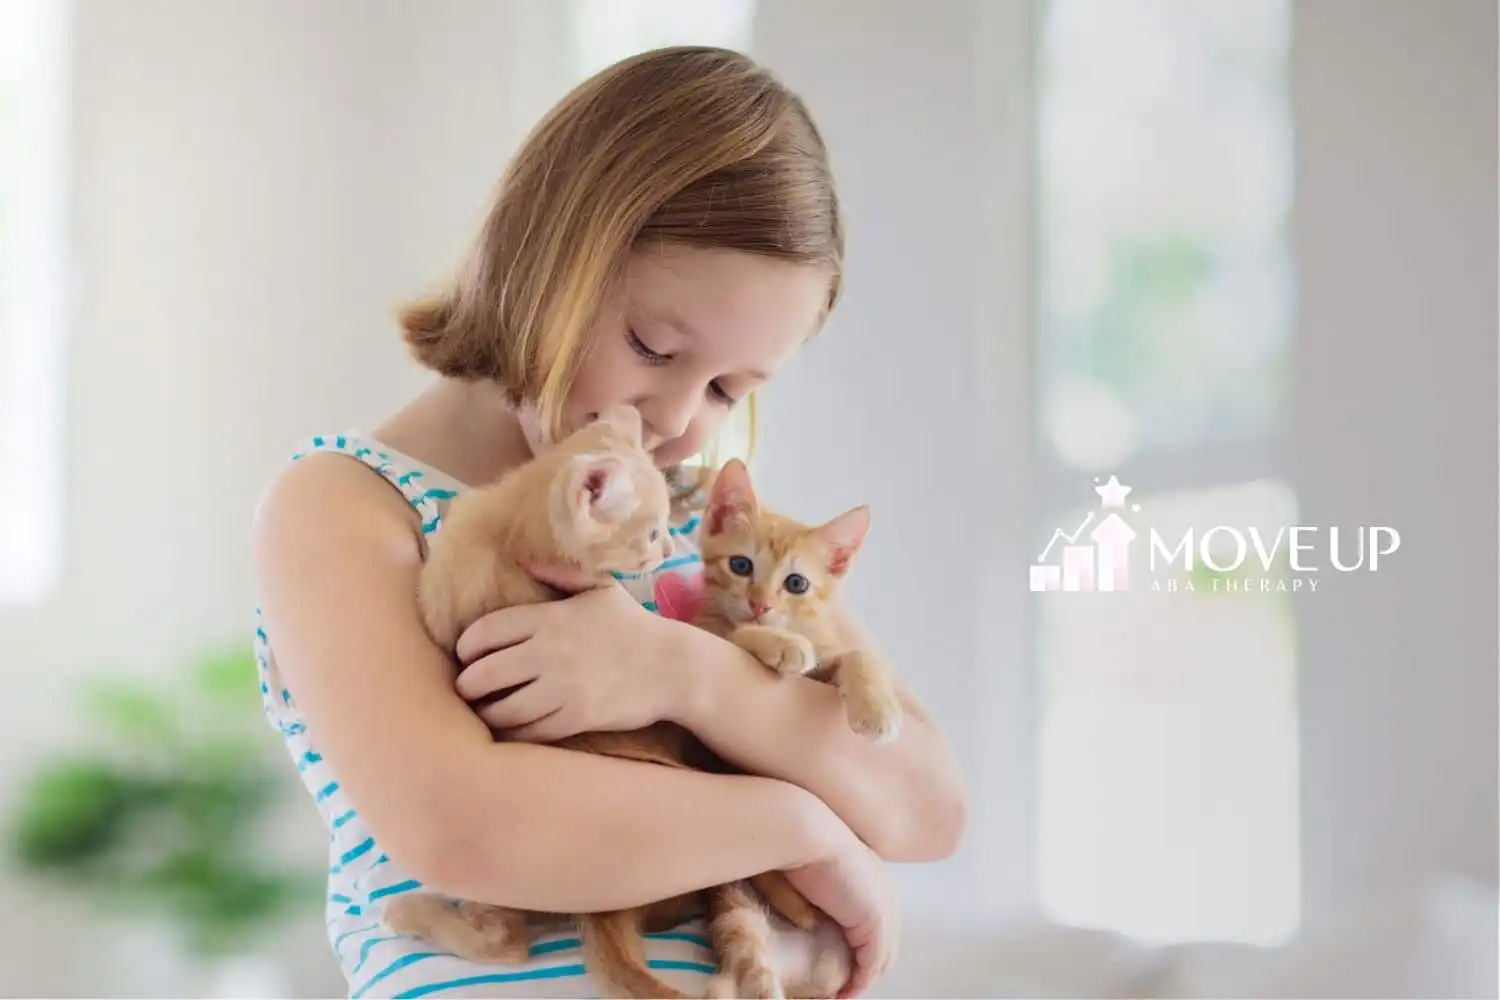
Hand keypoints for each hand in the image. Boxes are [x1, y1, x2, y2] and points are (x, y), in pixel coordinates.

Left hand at [454, 583, 683, 741]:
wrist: (672, 667)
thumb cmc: (633, 625)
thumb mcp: (599, 589)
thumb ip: (557, 573)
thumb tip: (520, 559)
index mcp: (550, 618)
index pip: (483, 633)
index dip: (466, 647)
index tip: (467, 655)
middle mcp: (549, 653)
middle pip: (482, 675)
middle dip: (468, 684)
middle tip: (470, 688)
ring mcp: (562, 689)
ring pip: (500, 710)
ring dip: (485, 713)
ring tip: (485, 710)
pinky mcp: (575, 718)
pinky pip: (527, 733)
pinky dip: (511, 733)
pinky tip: (510, 728)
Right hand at [780, 832, 900, 997]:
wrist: (803, 831)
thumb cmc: (794, 844)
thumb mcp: (809, 869)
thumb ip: (816, 894)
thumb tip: (810, 921)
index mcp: (871, 872)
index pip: (876, 919)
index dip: (861, 944)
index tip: (842, 964)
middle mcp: (883, 889)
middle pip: (885, 941)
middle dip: (867, 966)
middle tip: (844, 986)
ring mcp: (883, 905)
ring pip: (881, 955)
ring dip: (862, 978)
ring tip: (842, 994)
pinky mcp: (874, 921)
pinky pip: (872, 962)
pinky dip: (859, 981)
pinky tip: (844, 993)